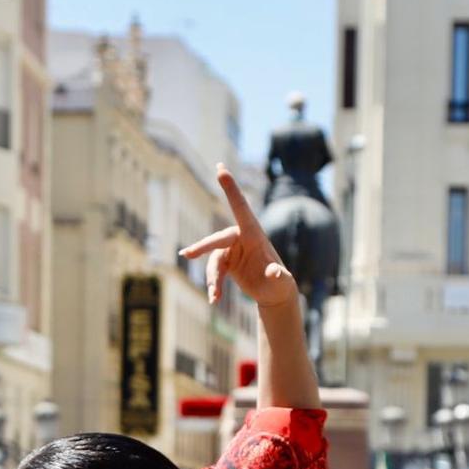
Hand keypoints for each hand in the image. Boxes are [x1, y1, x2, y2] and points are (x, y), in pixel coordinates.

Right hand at [178, 166, 297, 309]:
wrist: (274, 292)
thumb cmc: (280, 284)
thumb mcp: (281, 282)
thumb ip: (278, 275)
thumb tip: (274, 271)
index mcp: (255, 234)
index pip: (240, 208)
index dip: (230, 189)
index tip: (220, 168)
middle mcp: (242, 238)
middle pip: (217, 239)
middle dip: (203, 247)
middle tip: (187, 254)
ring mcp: (233, 249)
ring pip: (214, 260)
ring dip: (213, 278)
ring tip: (214, 297)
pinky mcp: (227, 260)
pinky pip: (214, 270)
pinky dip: (214, 285)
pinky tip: (214, 300)